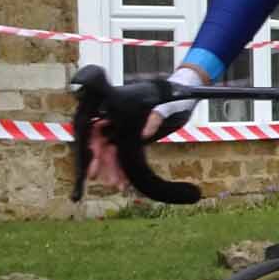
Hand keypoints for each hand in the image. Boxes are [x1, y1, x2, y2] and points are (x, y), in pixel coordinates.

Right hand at [86, 64, 205, 193]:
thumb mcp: (170, 103)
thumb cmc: (176, 95)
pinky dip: (122, 168)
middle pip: (100, 141)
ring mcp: (123, 128)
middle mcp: (117, 117)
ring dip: (110, 168)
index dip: (92, 145)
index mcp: (118, 105)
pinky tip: (123, 182)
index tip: (92, 163)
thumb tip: (145, 134)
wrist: (186, 95)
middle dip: (100, 161)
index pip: (97, 127)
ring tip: (116, 184)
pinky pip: (122, 154)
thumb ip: (158, 115)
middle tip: (100, 178)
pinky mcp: (132, 138)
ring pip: (110, 150)